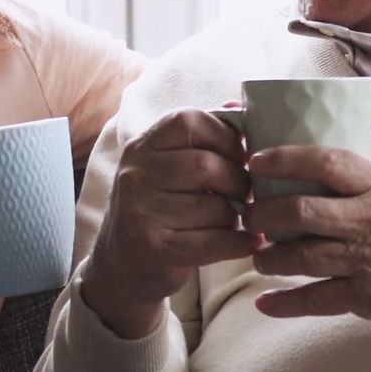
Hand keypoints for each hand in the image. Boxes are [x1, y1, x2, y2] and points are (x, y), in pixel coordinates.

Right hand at [83, 110, 256, 337]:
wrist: (120, 265)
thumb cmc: (157, 209)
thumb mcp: (167, 167)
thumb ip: (200, 137)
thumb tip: (238, 106)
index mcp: (141, 146)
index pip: (189, 121)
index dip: (226, 135)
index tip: (242, 155)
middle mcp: (135, 174)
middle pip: (206, 165)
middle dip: (239, 181)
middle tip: (247, 194)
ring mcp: (141, 212)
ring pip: (213, 207)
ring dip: (236, 216)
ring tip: (237, 219)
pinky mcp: (154, 248)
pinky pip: (213, 241)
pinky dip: (240, 243)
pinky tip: (250, 242)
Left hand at [242, 146, 370, 339]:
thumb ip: (362, 183)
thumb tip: (314, 170)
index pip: (324, 162)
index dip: (283, 159)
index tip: (255, 161)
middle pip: (299, 212)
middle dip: (262, 214)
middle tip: (248, 215)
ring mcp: (369, 260)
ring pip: (301, 257)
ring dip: (269, 258)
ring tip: (258, 255)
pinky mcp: (370, 296)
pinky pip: (317, 299)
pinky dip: (285, 303)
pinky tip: (264, 303)